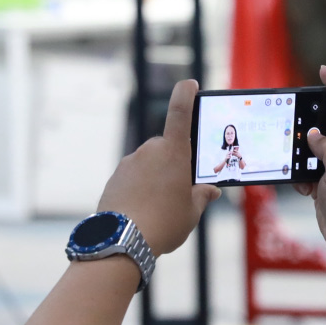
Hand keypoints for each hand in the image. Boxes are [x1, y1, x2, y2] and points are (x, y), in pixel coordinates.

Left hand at [98, 79, 220, 254]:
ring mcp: (129, 163)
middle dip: (175, 162)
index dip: (185, 94)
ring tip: (161, 208)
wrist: (121, 241)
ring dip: (157, 177)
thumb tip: (210, 190)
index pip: (180, 113)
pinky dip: (141, 188)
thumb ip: (202, 196)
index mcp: (173, 153)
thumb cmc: (164, 224)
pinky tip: (144, 211)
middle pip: (167, 148)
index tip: (189, 84)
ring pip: (149, 164)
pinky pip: (134, 177)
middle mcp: (149, 151)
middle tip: (182, 190)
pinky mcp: (115, 178)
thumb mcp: (191, 212)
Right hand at [292, 65, 325, 250]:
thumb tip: (315, 136)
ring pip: (314, 147)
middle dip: (311, 119)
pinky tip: (298, 183)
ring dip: (300, 150)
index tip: (323, 70)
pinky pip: (306, 169)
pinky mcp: (324, 184)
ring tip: (294, 156)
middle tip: (295, 113)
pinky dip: (298, 173)